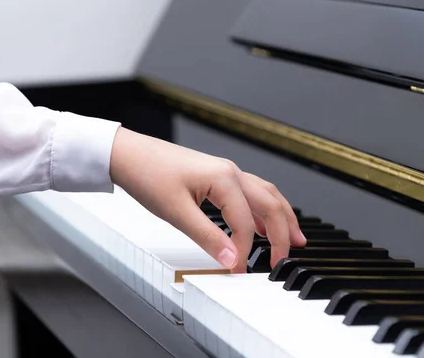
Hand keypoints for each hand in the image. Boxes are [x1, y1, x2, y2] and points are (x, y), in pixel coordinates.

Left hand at [109, 127, 305, 271]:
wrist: (129, 154)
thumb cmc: (149, 175)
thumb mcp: (177, 212)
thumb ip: (208, 237)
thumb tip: (231, 258)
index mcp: (224, 178)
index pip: (245, 222)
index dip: (245, 250)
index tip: (239, 270)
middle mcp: (231, 172)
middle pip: (270, 204)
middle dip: (283, 233)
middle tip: (286, 258)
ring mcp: (226, 172)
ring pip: (266, 195)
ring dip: (281, 218)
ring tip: (295, 238)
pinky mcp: (218, 176)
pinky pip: (251, 193)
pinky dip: (263, 211)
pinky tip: (263, 224)